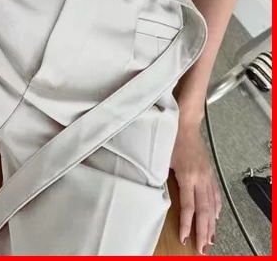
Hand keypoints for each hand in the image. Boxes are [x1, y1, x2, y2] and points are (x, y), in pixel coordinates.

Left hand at [170, 122, 221, 254]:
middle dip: (204, 231)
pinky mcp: (209, 171)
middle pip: (204, 210)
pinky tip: (216, 216)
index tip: (186, 237)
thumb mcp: (162, 158)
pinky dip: (216, 207)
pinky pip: (215, 193)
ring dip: (212, 224)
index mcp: (188, 176)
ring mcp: (207, 175)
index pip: (189, 207)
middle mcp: (200, 178)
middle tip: (203, 248)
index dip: (187, 224)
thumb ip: (160, 176)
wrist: (185, 124)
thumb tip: (155, 192)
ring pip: (212, 204)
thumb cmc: (171, 138)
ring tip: (211, 239)